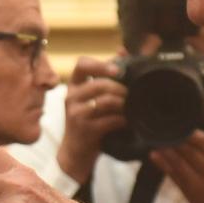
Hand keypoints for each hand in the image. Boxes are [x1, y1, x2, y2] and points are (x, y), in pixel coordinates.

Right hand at [57, 58, 125, 184]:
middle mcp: (71, 97)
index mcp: (73, 86)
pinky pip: (110, 120)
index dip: (100, 64)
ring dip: (124, 104)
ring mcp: (76, 114)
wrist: (75, 152)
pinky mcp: (85, 130)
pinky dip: (123, 120)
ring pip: (106, 101)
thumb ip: (105, 77)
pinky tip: (127, 121)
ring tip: (131, 107)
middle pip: (100, 84)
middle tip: (132, 94)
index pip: (81, 64)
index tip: (117, 71)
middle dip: (120, 89)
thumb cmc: (87, 121)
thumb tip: (122, 50)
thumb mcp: (90, 98)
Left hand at [148, 109, 203, 202]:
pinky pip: (175, 177)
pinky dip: (164, 165)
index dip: (191, 132)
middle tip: (162, 126)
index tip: (180, 122)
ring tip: (155, 138)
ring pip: (180, 164)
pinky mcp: (191, 195)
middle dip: (175, 139)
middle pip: (190, 151)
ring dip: (166, 150)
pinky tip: (155, 155)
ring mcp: (202, 184)